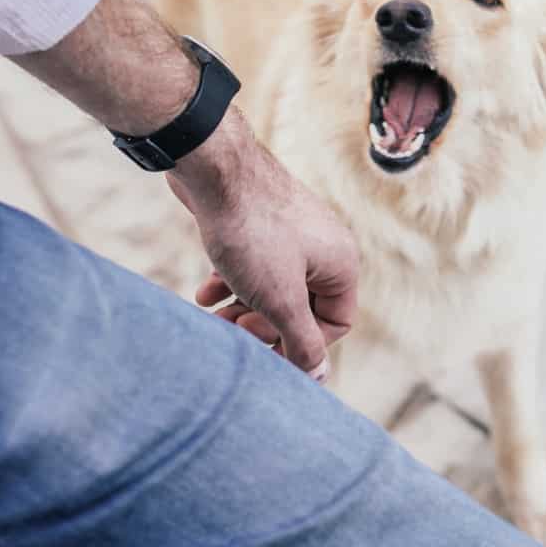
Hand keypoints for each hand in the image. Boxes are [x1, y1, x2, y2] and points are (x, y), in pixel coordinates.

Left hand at [167, 111, 358, 379]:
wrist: (215, 169)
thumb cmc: (252, 232)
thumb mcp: (279, 297)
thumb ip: (301, 339)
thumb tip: (319, 377)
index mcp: (341, 263)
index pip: (335, 323)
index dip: (300, 344)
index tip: (264, 353)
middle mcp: (324, 247)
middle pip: (301, 306)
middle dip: (265, 325)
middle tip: (233, 332)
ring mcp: (293, 232)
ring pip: (273, 287)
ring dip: (243, 308)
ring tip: (211, 319)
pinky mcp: (263, 223)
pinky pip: (255, 265)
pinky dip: (232, 282)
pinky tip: (204, 293)